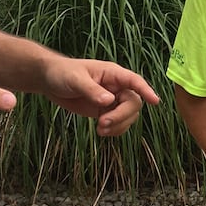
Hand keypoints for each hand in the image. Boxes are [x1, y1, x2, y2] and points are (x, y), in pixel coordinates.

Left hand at [40, 58, 160, 136]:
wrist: (50, 81)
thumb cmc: (62, 73)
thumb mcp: (75, 79)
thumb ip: (92, 90)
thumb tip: (109, 101)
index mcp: (113, 74)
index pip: (134, 81)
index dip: (146, 90)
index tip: (155, 102)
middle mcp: (117, 87)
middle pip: (133, 103)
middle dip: (121, 116)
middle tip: (103, 123)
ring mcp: (113, 100)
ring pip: (129, 116)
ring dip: (118, 125)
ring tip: (100, 130)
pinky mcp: (105, 111)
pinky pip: (119, 123)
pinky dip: (114, 130)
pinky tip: (102, 131)